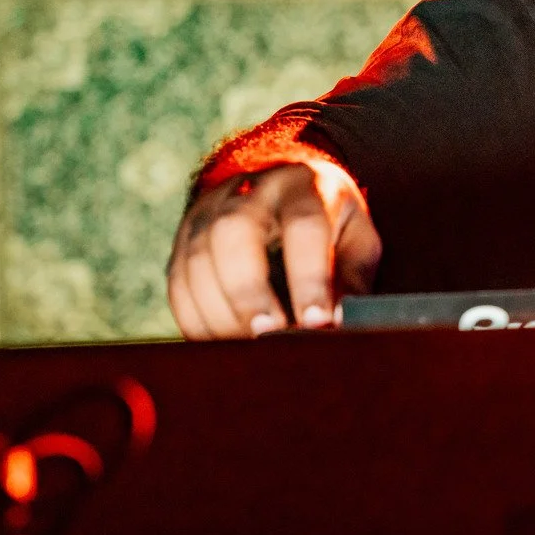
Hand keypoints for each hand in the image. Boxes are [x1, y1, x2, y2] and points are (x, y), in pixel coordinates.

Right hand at [166, 160, 381, 339]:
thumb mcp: (357, 240)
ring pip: (198, 259)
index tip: (315, 323)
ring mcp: (211, 209)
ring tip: (246, 351)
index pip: (304, 225)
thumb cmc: (331, 223)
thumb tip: (338, 327)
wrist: (284, 184)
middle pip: (234, 232)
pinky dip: (195, 319)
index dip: (308, 278)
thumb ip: (351, 282)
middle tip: (268, 336)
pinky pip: (178, 281)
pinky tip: (218, 345)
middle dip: (248, 291)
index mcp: (306, 185)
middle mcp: (253, 190)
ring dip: (220, 313)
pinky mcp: (184, 236)